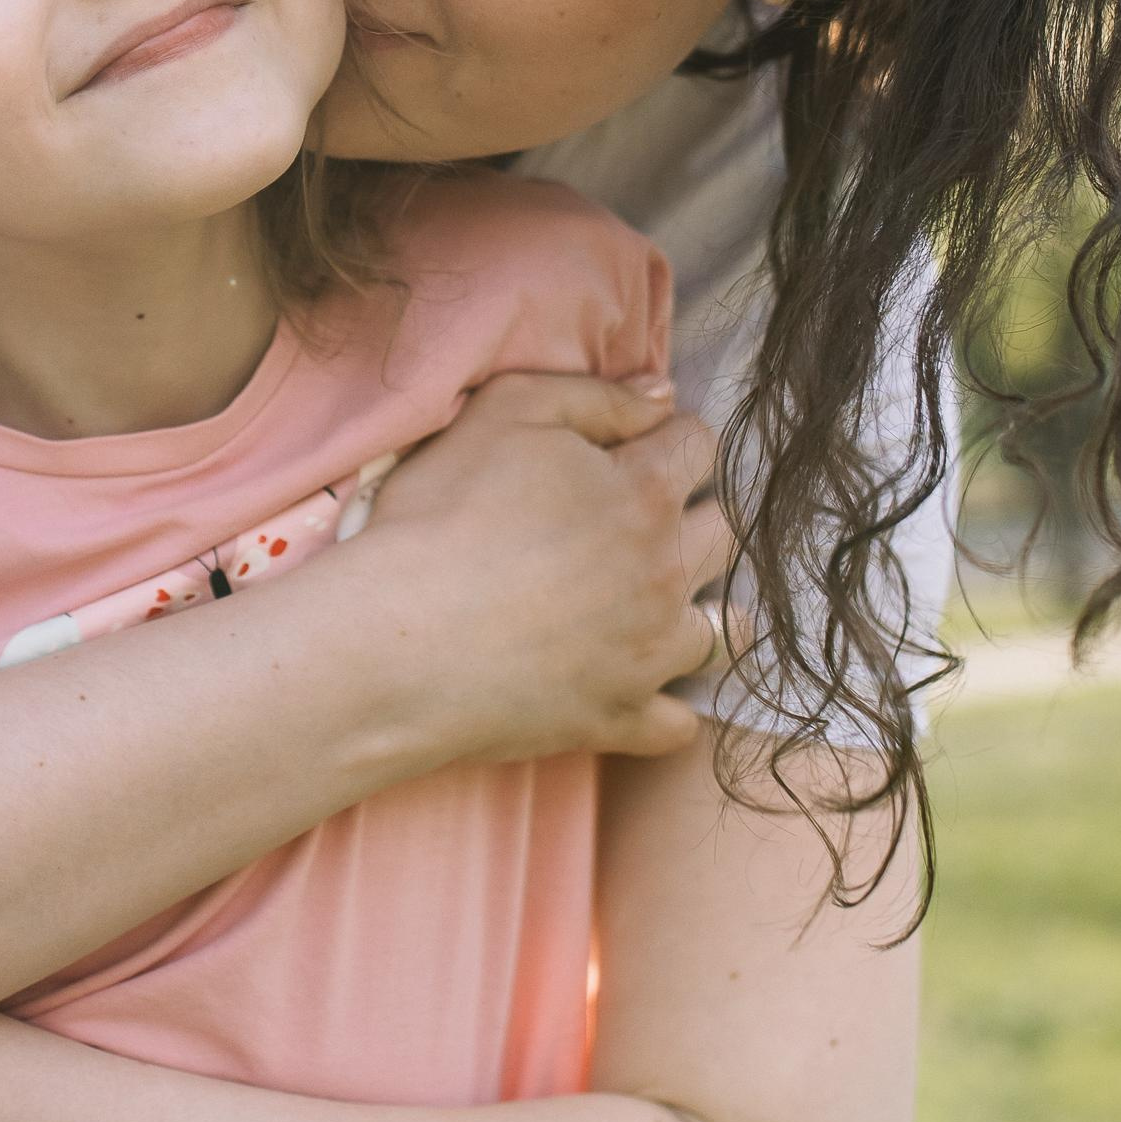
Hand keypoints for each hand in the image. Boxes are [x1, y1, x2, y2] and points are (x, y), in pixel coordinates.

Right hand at [355, 374, 723, 766]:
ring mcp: (650, 653)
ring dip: (703, 613)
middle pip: (723, 534)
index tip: (637, 450)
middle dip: (695, 519)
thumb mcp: (507, 412)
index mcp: (644, 492)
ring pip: (723, 632)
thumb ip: (596, 396)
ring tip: (662, 609)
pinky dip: (668, 708)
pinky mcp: (619, 717)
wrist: (396, 639)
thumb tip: (663, 397)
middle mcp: (666, 572)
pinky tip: (642, 690)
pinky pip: (679, 725)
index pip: (699, 447)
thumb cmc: (441, 516)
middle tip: (642, 524)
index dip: (670, 439)